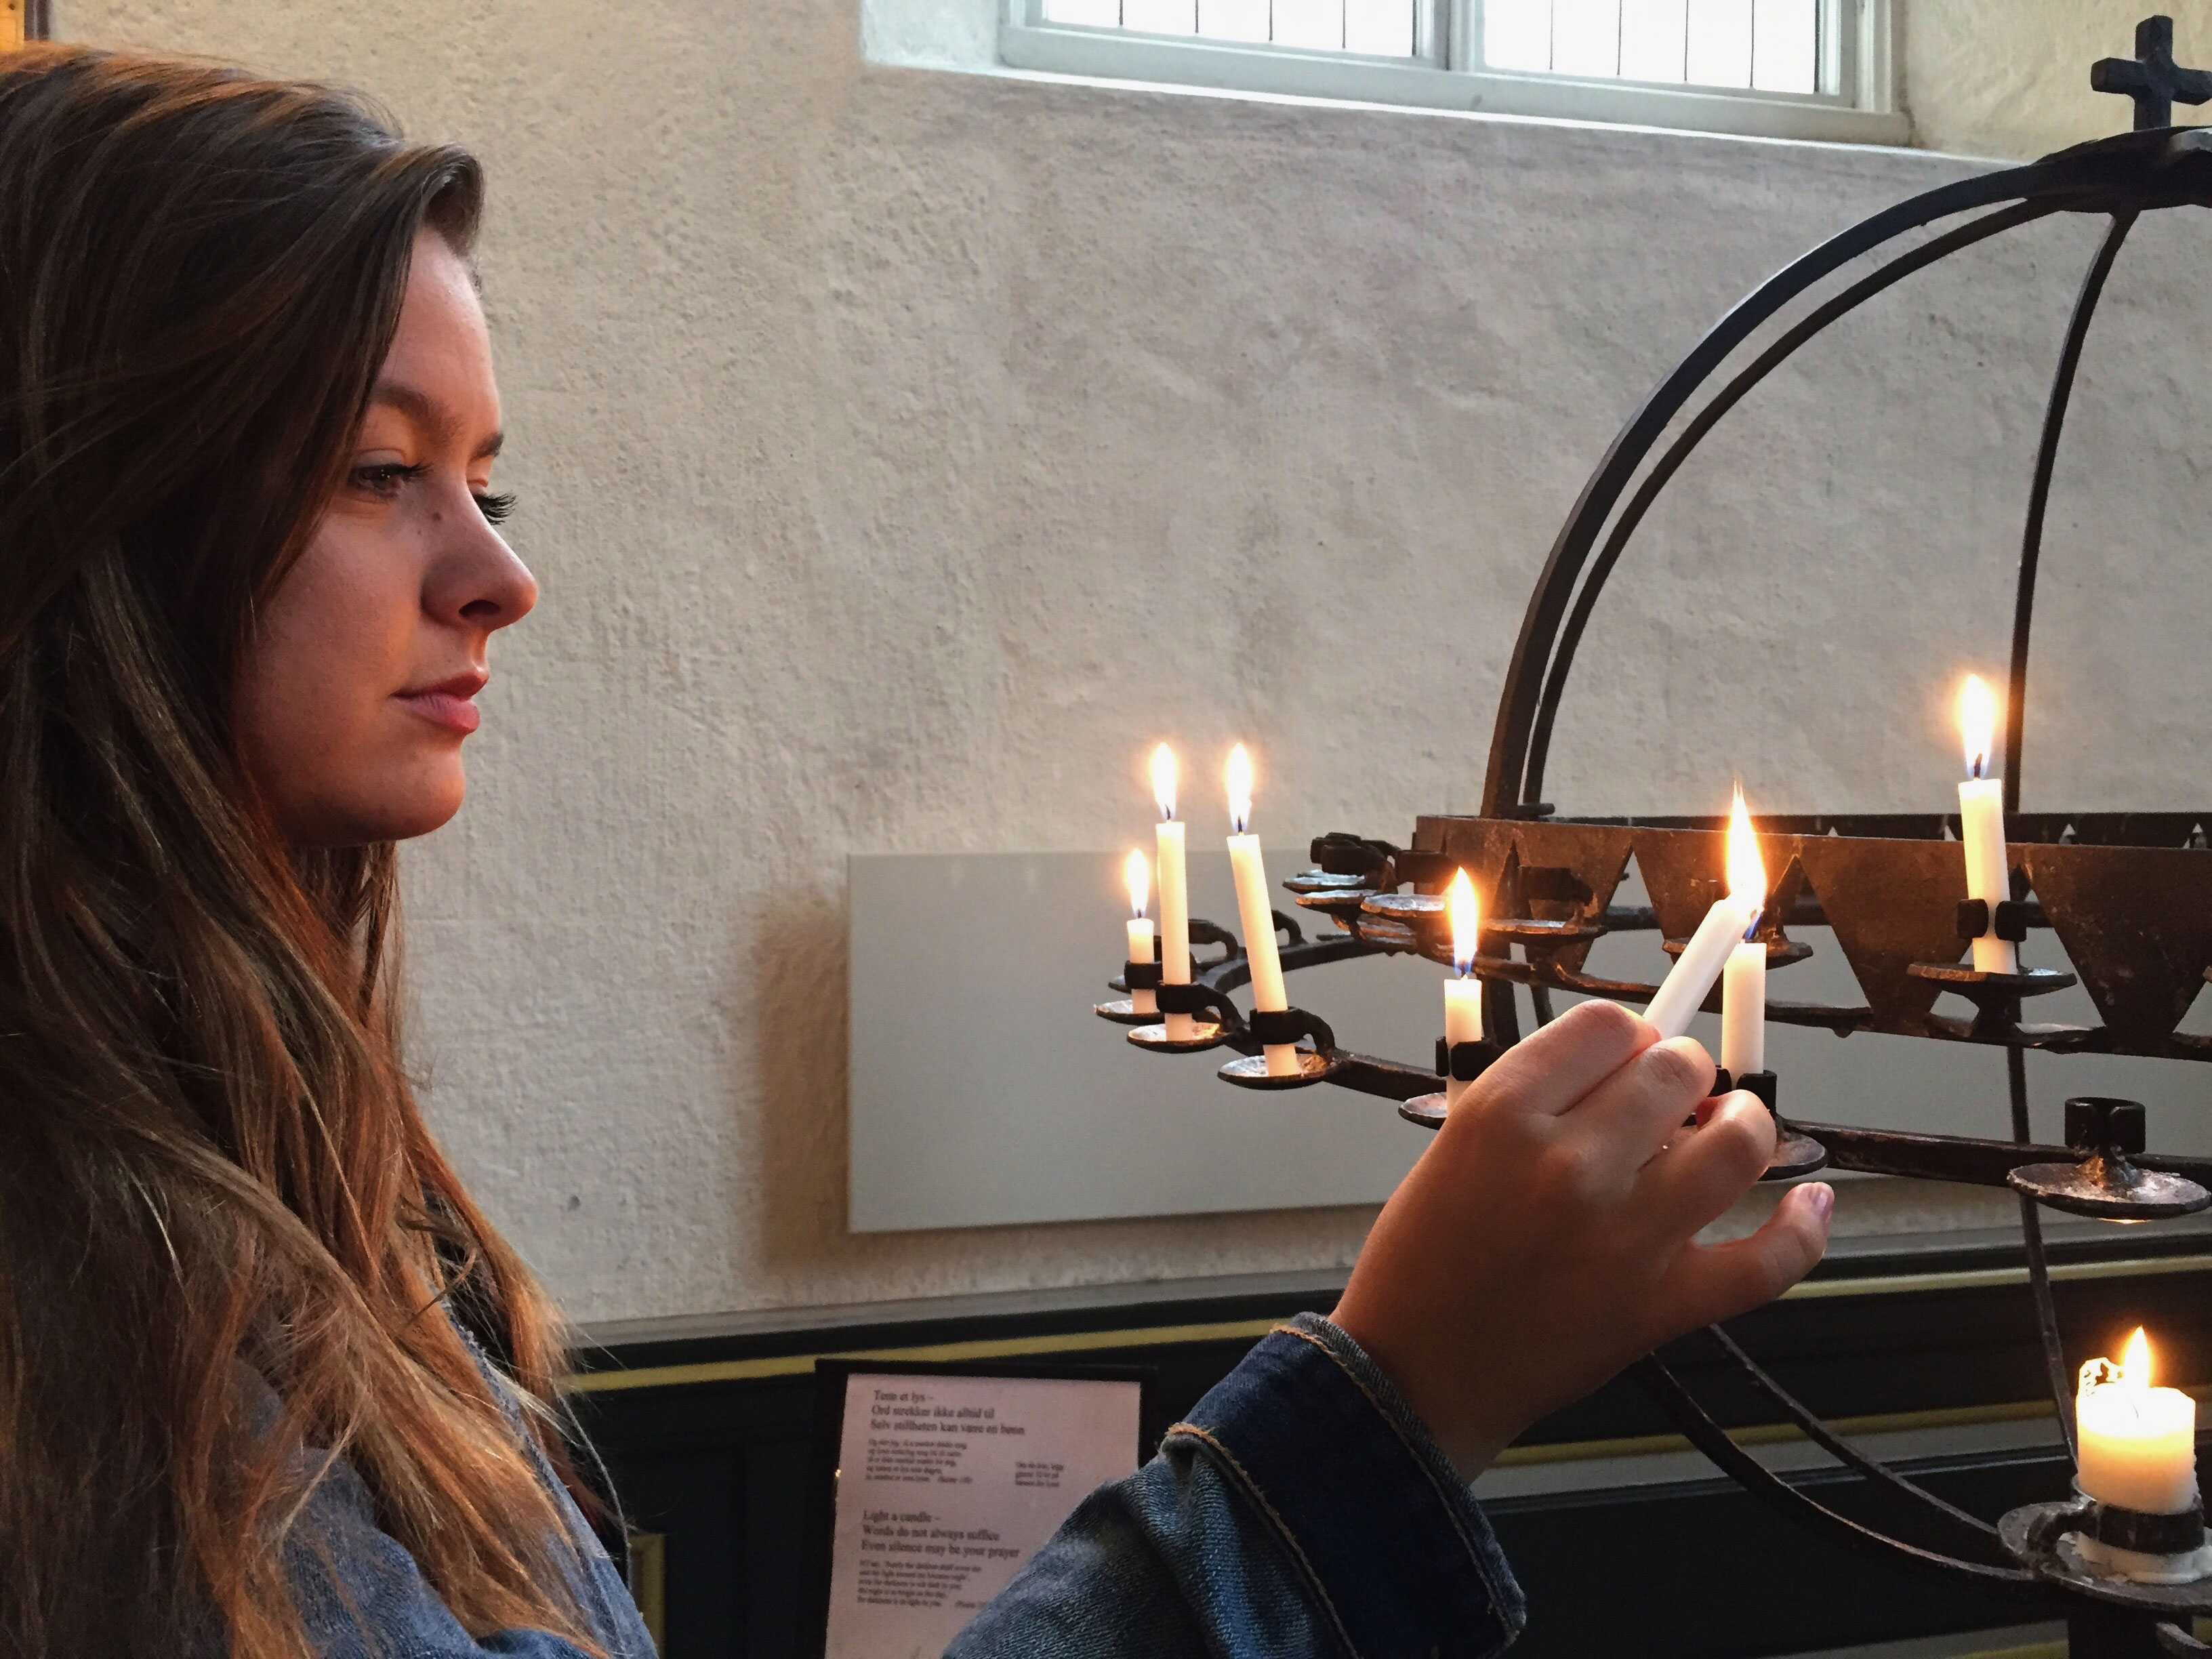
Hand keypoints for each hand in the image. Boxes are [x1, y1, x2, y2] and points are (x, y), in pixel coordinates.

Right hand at [1330, 997, 1831, 1477]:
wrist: (1415, 1373)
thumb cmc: (1424, 1257)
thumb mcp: (1454, 1143)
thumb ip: (1536, 1097)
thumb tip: (1636, 1062)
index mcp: (1502, 1112)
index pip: (1608, 1025)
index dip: (1628, 1035)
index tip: (1627, 1058)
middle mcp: (1569, 1162)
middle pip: (1675, 1069)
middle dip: (1680, 1074)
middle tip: (1668, 1100)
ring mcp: (1624, 1235)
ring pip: (1737, 1144)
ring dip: (1744, 1123)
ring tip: (1728, 1129)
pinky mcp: (1662, 1305)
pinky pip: (1766, 1261)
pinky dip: (1803, 1229)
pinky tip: (1812, 1203)